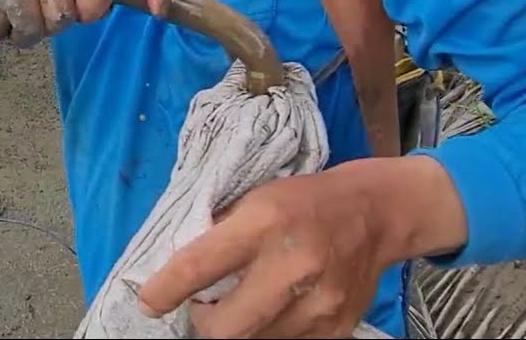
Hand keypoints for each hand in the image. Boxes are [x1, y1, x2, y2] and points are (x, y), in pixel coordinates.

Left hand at [135, 157, 466, 338]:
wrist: (376, 212)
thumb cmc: (304, 201)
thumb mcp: (255, 199)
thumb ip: (220, 235)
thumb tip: (176, 273)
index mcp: (264, 223)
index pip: (200, 265)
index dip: (166, 289)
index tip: (149, 302)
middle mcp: (293, 266)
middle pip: (226, 328)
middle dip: (203, 323)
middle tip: (201, 309)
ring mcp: (319, 302)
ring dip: (238, 330)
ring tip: (241, 304)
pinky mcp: (337, 326)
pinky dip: (270, 333)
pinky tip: (274, 308)